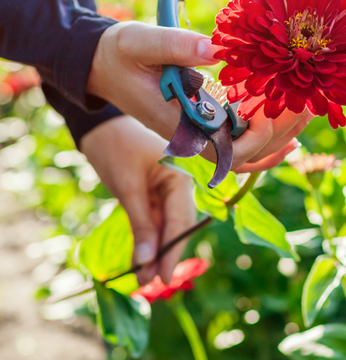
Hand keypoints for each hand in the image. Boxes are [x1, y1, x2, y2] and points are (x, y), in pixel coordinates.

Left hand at [80, 115, 195, 285]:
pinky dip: (146, 239)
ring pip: (164, 227)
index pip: (181, 219)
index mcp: (181, 176)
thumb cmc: (116, 148)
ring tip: (142, 278)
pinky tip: (140, 260)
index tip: (165, 277)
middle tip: (152, 283)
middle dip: (164, 254)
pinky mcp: (153, 195)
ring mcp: (166, 190)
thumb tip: (146, 262)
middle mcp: (179, 185)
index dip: (173, 250)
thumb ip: (140, 224)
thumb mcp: (128, 187)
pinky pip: (153, 221)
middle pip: (177, 226)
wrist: (101, 127)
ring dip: (154, 250)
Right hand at [87, 21, 311, 171]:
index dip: (256, 138)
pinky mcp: (202, 125)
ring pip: (244, 156)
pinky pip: (237, 148)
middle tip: (309, 105)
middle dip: (279, 134)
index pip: (224, 150)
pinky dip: (264, 147)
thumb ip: (177, 45)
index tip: (277, 107)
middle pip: (243, 156)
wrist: (104, 66)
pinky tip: (287, 135)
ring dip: (277, 140)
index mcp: (177, 121)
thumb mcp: (142, 42)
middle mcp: (190, 136)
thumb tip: (218, 50)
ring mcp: (197, 134)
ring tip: (307, 115)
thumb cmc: (121, 54)